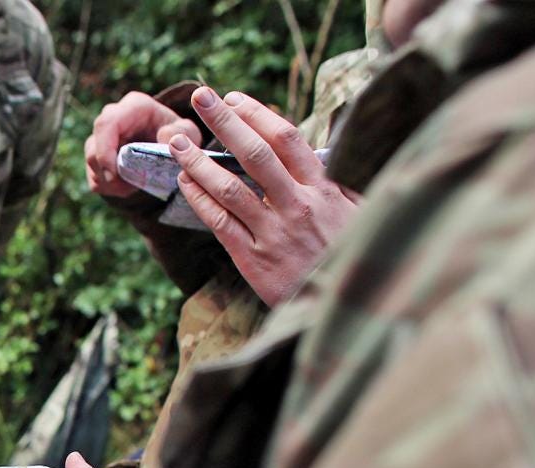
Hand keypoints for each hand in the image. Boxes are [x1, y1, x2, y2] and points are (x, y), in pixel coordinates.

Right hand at [86, 92, 201, 197]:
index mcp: (134, 107)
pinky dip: (108, 187)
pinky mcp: (98, 154)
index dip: (105, 150)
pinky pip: (94, 175)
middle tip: (127, 187)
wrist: (170, 144)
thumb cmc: (179, 136)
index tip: (116, 173)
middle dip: (106, 171)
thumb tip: (163, 139)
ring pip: (91, 162)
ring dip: (109, 181)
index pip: (107, 124)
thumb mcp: (188, 132)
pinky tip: (127, 186)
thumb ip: (182, 133)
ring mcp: (102, 136)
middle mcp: (113, 117)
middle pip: (93, 146)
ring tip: (133, 186)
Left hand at [170, 88, 359, 305]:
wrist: (343, 304)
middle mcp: (297, 205)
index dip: (256, 115)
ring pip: (230, 188)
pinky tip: (184, 182)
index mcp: (323, 188)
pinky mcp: (254, 260)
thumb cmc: (350, 254)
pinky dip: (200, 199)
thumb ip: (337, 181)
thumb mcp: (359, 211)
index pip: (286, 139)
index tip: (234, 98)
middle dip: (225, 121)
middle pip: (255, 154)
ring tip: (176, 142)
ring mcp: (274, 233)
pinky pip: (220, 223)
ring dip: (199, 161)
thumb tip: (319, 150)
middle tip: (200, 96)